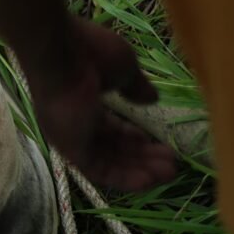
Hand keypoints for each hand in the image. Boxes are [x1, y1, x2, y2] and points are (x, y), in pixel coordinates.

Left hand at [19, 16, 177, 190]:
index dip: (134, 139)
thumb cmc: (89, 53)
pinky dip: (122, 178)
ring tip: (170, 173)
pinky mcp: (69, 149)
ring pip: (108, 162)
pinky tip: (149, 180)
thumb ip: (136, 87)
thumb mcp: (122, 69)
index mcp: (83, 102)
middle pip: (112, 149)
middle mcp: (75, 123)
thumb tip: (151, 99)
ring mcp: (71, 137)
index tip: (158, 143)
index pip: (109, 129)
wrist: (62, 53)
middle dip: (142, 158)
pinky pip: (98, 171)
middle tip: (172, 164)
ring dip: (138, 171)